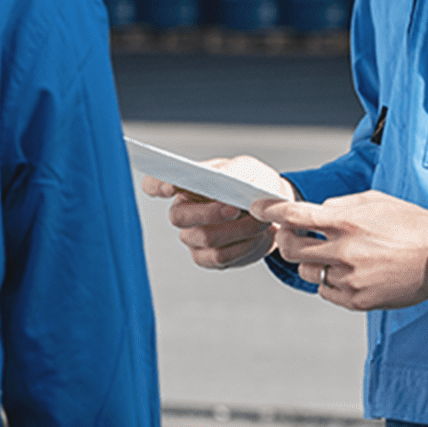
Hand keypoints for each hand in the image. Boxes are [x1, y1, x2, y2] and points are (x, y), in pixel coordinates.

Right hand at [138, 155, 292, 269]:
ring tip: (258, 220)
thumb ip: (231, 170)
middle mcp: (183, 210)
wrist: (273, 212)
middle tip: (235, 208)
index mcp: (186, 184)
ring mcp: (192, 236)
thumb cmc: (253, 185)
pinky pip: (218, 256)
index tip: (169, 187)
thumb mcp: (247, 169)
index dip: (155, 186)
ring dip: (236, 230)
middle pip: (178, 216)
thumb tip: (218, 177)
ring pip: (204, 238)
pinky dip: (242, 246)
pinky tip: (255, 237)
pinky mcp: (206, 257)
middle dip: (209, 213)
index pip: (154, 184)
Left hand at [254, 190, 427, 311]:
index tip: (256, 208)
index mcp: (346, 222)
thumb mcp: (373, 201)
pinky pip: (326, 291)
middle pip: (290, 249)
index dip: (270, 211)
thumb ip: (338, 206)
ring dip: (312, 262)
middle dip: (286, 240)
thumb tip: (311, 212)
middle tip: (293, 235)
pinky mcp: (358, 301)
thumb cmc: (409, 223)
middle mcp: (344, 251)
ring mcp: (350, 279)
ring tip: (334, 254)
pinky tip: (349, 271)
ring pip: (307, 272)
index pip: (294, 216)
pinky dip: (329, 281)